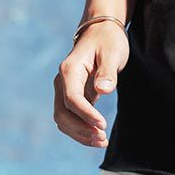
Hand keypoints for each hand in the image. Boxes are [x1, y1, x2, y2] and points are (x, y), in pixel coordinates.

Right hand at [54, 24, 129, 146]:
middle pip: (62, 113)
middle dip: (80, 129)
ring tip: (101, 141)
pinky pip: (69, 118)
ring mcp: (64, 90)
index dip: (86, 115)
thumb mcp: (112, 53)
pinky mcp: (71, 97)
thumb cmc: (108, 41)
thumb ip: (108, 72)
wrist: (100, 32)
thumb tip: (103, 90)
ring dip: (79, 133)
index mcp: (69, 70)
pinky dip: (79, 130)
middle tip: (102, 139)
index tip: (102, 125)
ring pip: (63, 119)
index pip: (72, 98)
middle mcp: (62, 81)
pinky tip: (96, 137)